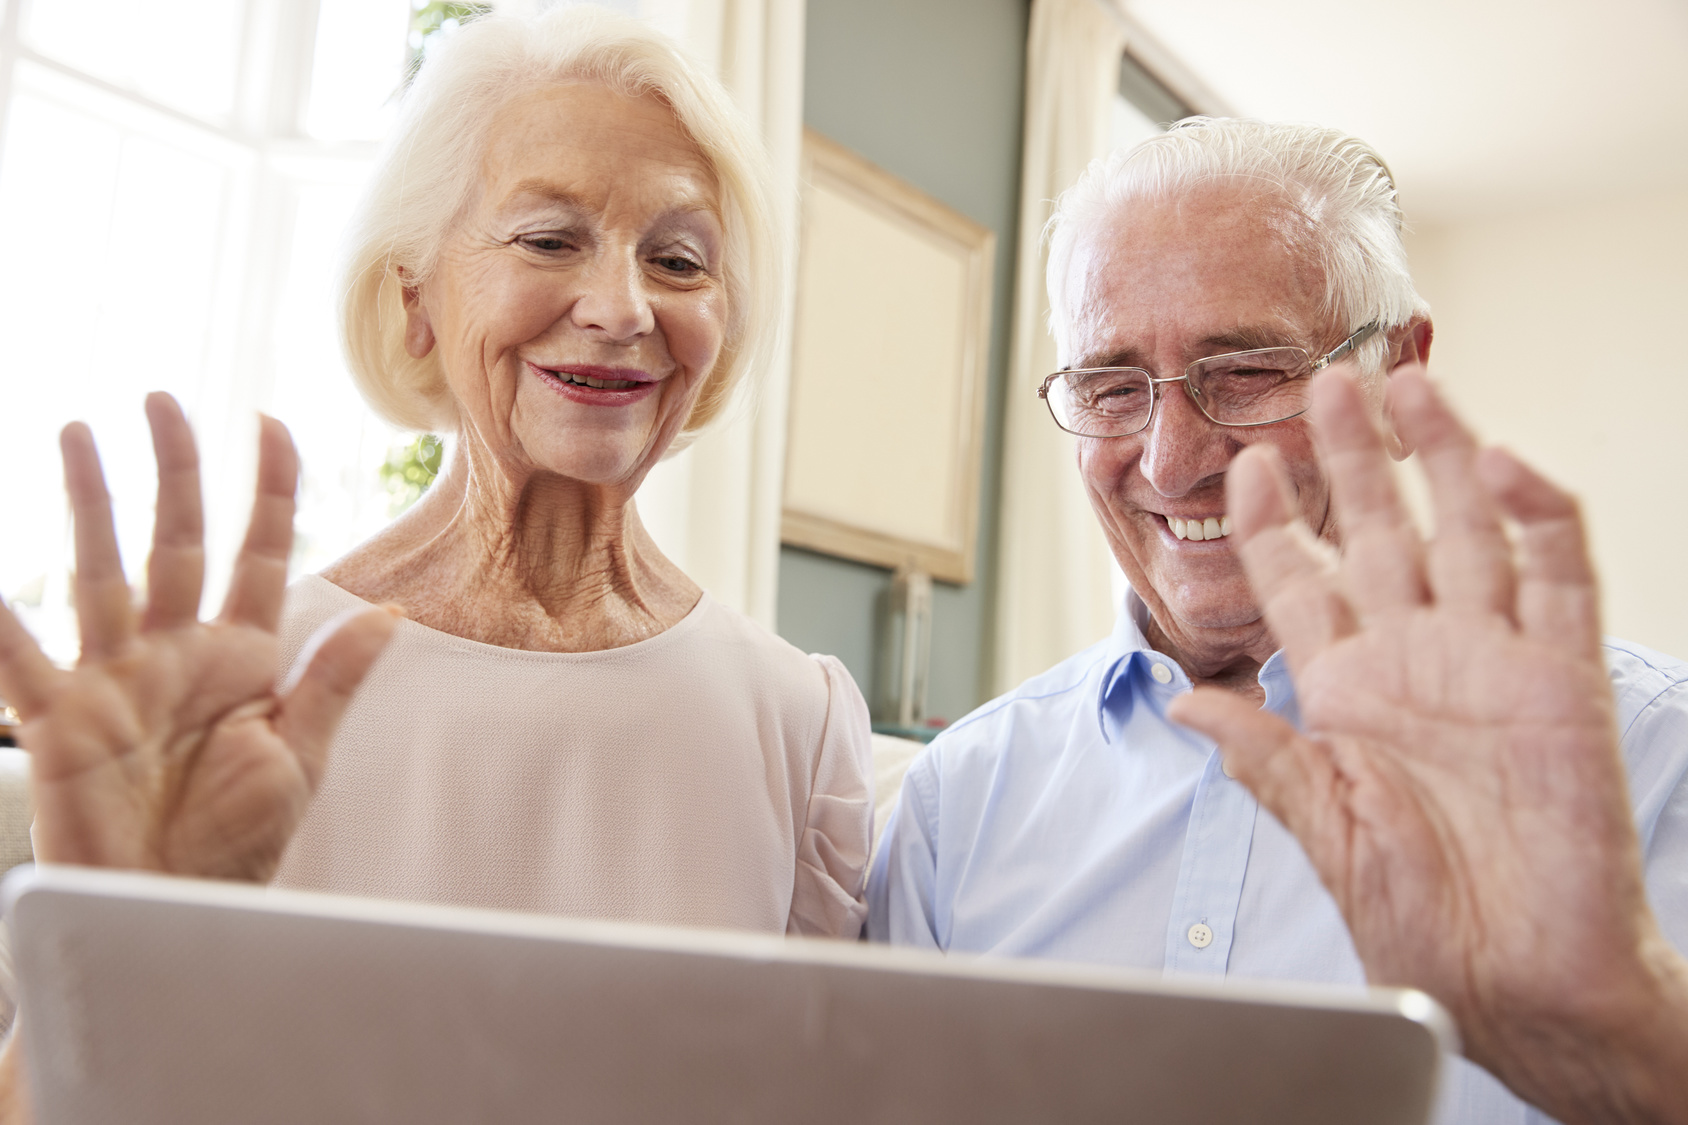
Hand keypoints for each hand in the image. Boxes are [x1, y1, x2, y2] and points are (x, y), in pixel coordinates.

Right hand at [0, 394, 395, 881]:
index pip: (261, 553)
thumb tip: (388, 611)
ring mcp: (116, 678)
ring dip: (90, 505)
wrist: (180, 908)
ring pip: (101, 573)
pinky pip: (24, 662)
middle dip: (175, 471)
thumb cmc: (240, 839)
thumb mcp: (300, 753)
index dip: (270, 489)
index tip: (271, 423)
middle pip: (177, 542)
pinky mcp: (62, 720)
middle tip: (163, 401)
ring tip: (77, 435)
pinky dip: (3, 623)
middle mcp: (177, 652)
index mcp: (244, 656)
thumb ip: (335, 679)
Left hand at [1169, 368, 1687, 1123]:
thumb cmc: (1417, 916)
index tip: (1239, 465)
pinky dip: (1536, 516)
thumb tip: (1184, 701)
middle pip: (1380, 530)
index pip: (1300, 581)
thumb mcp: (1321, 828)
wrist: (1516, 980)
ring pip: (1466, 529)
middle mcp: (1415, 659)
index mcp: (1346, 691)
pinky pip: (1556, 578)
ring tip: (1408, 385)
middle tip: (1324, 384)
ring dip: (1440, 455)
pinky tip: (1500, 462)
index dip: (1270, 521)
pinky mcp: (1563, 678)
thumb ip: (1263, 756)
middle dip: (1351, 458)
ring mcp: (1492, 660)